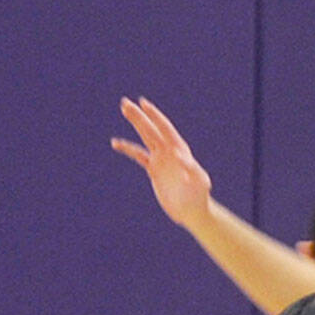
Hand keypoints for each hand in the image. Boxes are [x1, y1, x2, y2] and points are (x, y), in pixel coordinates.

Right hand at [111, 96, 212, 229]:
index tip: (143, 103)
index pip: (165, 128)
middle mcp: (169, 151)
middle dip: (140, 116)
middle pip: (152, 129)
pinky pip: (138, 156)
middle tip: (125, 103)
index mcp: (180, 150)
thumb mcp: (199, 181)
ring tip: (124, 110)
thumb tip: (179, 155)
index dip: (155, 116)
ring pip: (145, 137)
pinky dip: (128, 149)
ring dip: (136, 124)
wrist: (191, 211)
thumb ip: (191, 168)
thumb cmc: (199, 196)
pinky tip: (116, 143)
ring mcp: (161, 159)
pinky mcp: (154, 170)